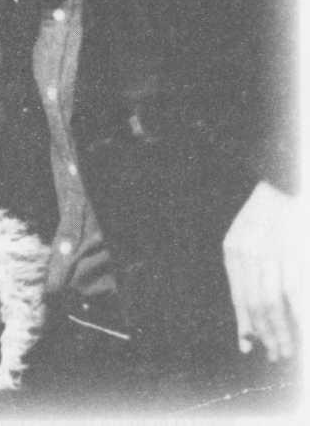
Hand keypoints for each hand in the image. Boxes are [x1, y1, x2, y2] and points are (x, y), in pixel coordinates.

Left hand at [223, 181, 299, 361]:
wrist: (282, 184)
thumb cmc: (263, 214)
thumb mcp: (243, 237)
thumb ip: (243, 271)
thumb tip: (249, 315)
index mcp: (233, 250)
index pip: (239, 297)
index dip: (245, 324)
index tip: (249, 346)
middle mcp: (249, 254)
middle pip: (257, 305)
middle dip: (267, 334)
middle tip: (276, 353)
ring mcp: (272, 255)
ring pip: (275, 305)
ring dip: (283, 331)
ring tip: (288, 350)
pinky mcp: (294, 254)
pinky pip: (296, 295)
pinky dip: (300, 318)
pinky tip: (302, 332)